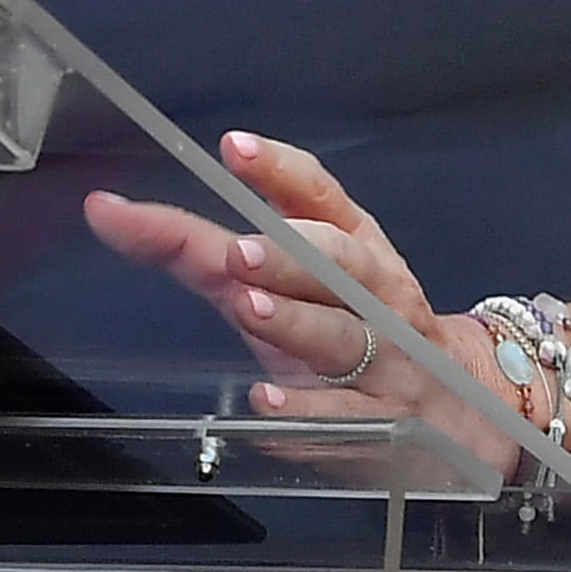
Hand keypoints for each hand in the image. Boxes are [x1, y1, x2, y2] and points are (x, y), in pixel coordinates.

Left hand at [80, 129, 517, 473]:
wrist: (460, 403)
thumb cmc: (354, 322)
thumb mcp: (293, 280)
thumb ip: (205, 247)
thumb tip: (109, 213)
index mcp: (354, 243)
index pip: (321, 196)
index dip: (280, 171)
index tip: (233, 147)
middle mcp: (375, 293)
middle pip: (339, 266)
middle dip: (291, 255)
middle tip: (240, 251)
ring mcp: (386, 359)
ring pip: (342, 336)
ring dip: (295, 322)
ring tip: (250, 308)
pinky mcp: (385, 423)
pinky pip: (348, 418)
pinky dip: (307, 412)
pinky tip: (266, 402)